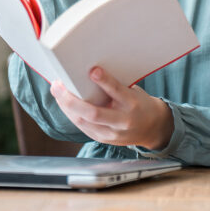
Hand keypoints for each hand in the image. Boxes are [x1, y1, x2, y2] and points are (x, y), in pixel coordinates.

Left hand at [50, 67, 173, 150]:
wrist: (153, 128)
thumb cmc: (139, 103)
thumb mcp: (133, 91)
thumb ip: (115, 86)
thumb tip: (89, 71)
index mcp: (132, 104)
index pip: (117, 91)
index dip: (105, 81)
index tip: (92, 70)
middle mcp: (122, 121)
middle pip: (93, 113)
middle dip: (71, 100)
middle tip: (58, 85)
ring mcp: (112, 133)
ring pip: (83, 122)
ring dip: (66, 107)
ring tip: (56, 91)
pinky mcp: (104, 139)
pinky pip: (83, 127)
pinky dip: (71, 114)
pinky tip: (64, 104)